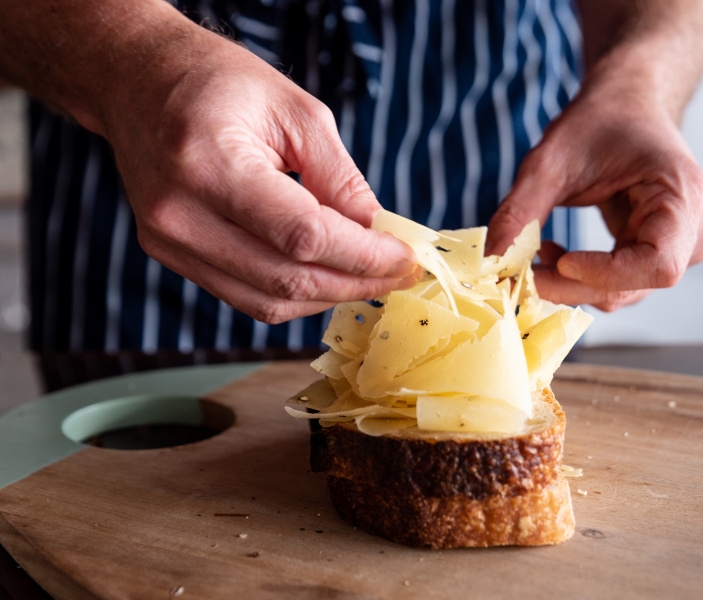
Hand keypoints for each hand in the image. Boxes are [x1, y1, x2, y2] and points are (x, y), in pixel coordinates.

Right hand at [96, 18, 417, 322]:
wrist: (138, 83)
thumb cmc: (218, 83)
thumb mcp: (296, 111)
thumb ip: (340, 178)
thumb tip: (380, 234)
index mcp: (209, 162)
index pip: (302, 236)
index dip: (363, 256)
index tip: (406, 257)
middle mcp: (179, 214)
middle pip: (286, 279)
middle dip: (356, 282)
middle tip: (400, 273)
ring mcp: (169, 241)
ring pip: (267, 302)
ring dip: (328, 296)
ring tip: (371, 276)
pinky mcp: (171, 256)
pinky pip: (246, 297)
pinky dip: (295, 293)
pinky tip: (328, 275)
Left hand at [486, 89, 702, 311]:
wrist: (624, 106)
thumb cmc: (597, 123)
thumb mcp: (549, 161)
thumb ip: (520, 211)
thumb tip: (492, 260)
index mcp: (684, 196)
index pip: (657, 264)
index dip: (605, 274)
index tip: (557, 261)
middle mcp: (697, 228)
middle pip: (637, 284)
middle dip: (574, 284)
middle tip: (522, 272)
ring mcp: (685, 245)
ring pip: (626, 290)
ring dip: (574, 282)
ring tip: (537, 251)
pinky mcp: (664, 253)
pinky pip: (622, 283)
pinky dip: (583, 276)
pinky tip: (555, 252)